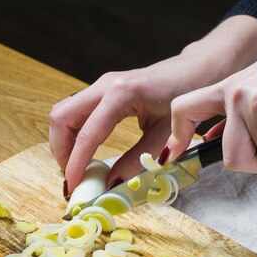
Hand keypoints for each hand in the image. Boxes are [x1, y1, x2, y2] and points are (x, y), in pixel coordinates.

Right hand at [49, 59, 183, 192]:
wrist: (196, 70)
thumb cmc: (186, 95)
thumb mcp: (166, 134)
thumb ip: (139, 160)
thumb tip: (112, 185)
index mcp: (121, 94)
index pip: (87, 133)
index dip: (76, 163)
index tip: (73, 186)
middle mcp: (105, 86)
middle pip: (61, 117)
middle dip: (60, 150)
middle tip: (72, 176)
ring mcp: (101, 86)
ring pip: (63, 113)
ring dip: (63, 142)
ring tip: (76, 167)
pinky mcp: (102, 91)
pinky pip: (75, 112)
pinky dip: (72, 134)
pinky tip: (84, 152)